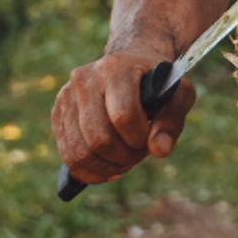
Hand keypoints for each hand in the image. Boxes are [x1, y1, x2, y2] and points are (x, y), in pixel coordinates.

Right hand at [51, 52, 196, 186]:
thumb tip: (159, 150)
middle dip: (124, 157)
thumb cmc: (157, 83)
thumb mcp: (179, 94)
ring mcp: (67, 97)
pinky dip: (90, 171)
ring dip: (107, 168)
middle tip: (139, 155)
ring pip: (79, 152)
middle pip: (98, 138)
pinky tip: (108, 168)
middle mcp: (85, 79)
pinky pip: (68, 156)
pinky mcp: (57, 113)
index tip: (149, 140)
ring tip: (125, 163)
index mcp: (116, 68)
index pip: (123, 116)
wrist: (130, 66)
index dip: (139, 139)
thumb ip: (173, 120)